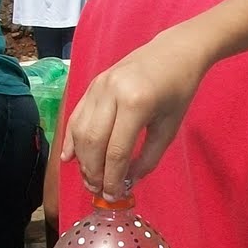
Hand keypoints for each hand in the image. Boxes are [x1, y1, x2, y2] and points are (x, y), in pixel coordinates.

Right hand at [60, 32, 207, 192]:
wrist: (174, 52)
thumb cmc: (178, 90)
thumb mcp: (169, 128)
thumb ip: (148, 158)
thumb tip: (128, 182)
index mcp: (135, 103)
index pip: (116, 151)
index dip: (112, 178)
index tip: (114, 196)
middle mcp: (111, 92)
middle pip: (93, 142)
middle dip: (94, 172)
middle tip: (100, 190)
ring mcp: (98, 86)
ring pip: (80, 131)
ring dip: (82, 160)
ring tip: (90, 178)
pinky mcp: (92, 84)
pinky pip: (76, 116)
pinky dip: (71, 139)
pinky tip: (70, 158)